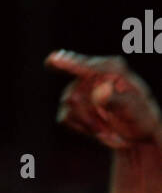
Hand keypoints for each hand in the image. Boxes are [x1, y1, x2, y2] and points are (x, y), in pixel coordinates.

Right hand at [46, 51, 161, 149]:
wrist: (135, 133)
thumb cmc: (140, 118)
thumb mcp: (135, 111)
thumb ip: (117, 101)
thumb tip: (100, 91)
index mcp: (113, 68)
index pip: (88, 66)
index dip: (69, 63)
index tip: (52, 59)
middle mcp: (93, 74)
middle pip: (75, 94)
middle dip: (90, 116)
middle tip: (111, 129)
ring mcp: (79, 88)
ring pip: (69, 106)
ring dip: (89, 123)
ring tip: (108, 128)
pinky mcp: (70, 105)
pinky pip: (64, 117)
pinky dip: (81, 127)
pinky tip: (96, 128)